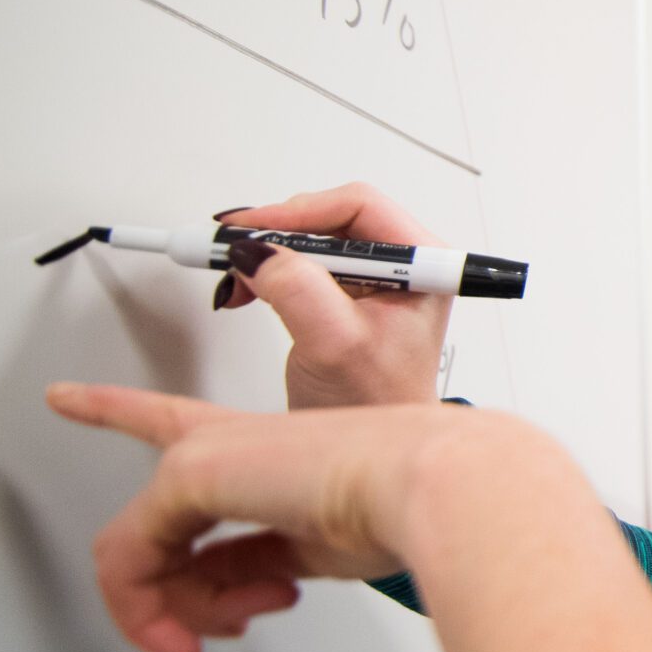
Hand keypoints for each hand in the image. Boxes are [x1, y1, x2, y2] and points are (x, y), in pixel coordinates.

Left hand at [44, 382, 497, 651]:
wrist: (435, 485)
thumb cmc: (410, 505)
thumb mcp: (318, 549)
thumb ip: (257, 563)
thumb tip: (224, 594)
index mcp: (271, 447)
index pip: (175, 425)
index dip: (113, 409)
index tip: (65, 395)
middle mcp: (231, 441)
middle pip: (159, 526)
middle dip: (181, 598)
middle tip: (222, 631)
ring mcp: (206, 455)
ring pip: (142, 551)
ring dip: (182, 611)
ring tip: (238, 622)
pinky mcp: (191, 473)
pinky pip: (132, 560)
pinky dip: (153, 610)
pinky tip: (199, 628)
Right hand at [215, 184, 450, 408]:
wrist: (373, 445)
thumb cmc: (378, 401)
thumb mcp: (335, 343)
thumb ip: (297, 290)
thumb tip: (258, 251)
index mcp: (421, 264)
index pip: (359, 206)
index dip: (300, 213)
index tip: (252, 230)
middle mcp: (402, 266)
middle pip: (330, 219)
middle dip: (275, 234)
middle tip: (231, 249)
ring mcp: (373, 280)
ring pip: (310, 242)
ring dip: (266, 254)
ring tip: (235, 277)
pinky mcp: (345, 296)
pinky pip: (300, 264)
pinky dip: (266, 273)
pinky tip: (244, 289)